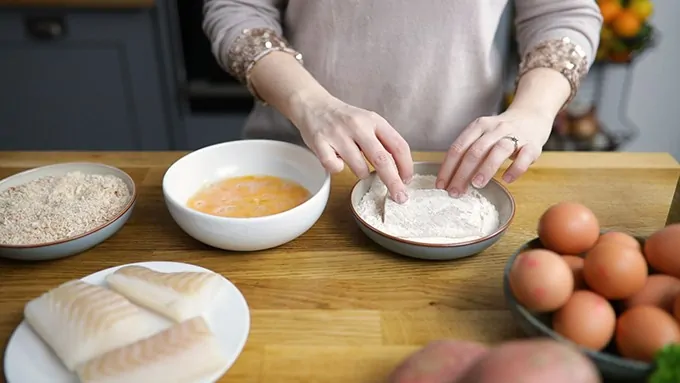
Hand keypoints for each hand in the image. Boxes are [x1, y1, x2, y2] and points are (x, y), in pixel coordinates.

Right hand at [292, 94, 413, 202]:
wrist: (313, 104)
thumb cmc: (344, 119)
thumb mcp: (368, 122)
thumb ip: (383, 142)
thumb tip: (399, 171)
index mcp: (374, 120)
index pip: (398, 145)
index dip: (406, 166)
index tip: (407, 180)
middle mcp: (358, 125)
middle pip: (382, 160)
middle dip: (393, 182)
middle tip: (399, 197)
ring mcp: (338, 134)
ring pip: (359, 168)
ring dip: (361, 173)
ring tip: (354, 161)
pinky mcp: (320, 142)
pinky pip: (335, 168)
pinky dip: (337, 168)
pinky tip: (335, 157)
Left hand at [436, 106, 553, 195]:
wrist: (532, 116)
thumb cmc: (501, 133)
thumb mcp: (482, 136)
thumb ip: (468, 153)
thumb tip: (450, 180)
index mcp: (478, 126)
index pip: (458, 147)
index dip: (448, 168)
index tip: (441, 185)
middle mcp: (495, 128)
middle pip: (475, 151)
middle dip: (462, 173)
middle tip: (455, 191)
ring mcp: (515, 135)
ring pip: (498, 150)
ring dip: (485, 169)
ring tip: (476, 185)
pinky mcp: (532, 144)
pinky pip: (524, 157)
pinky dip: (515, 169)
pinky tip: (507, 180)